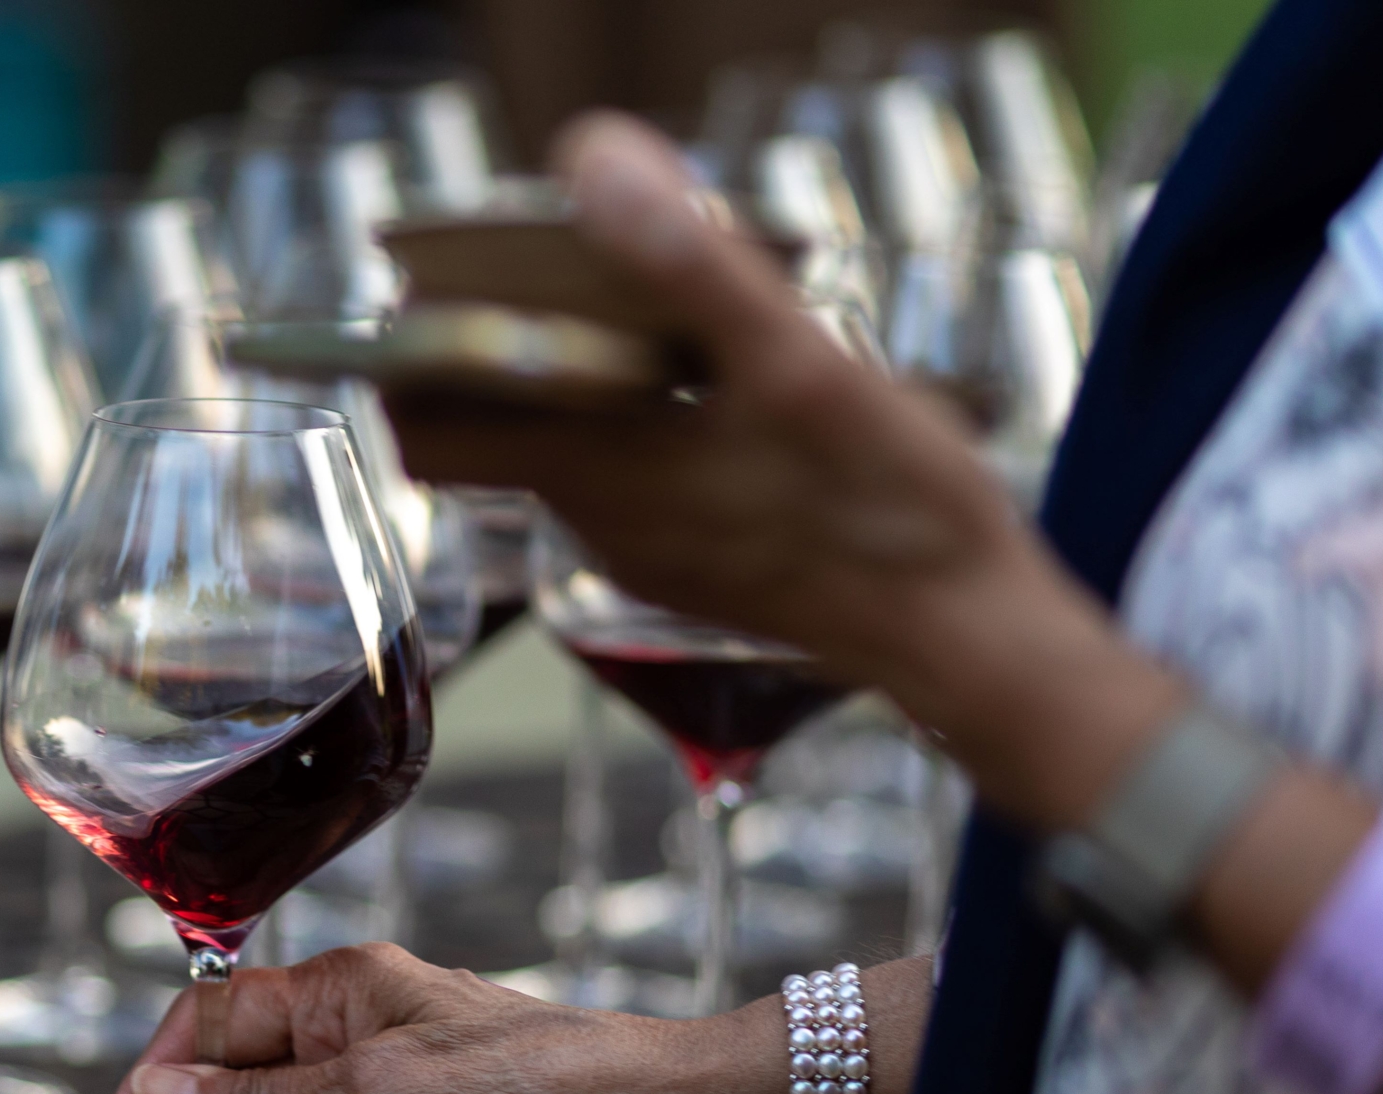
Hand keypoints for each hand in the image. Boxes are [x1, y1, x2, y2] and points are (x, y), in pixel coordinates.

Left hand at [388, 112, 1176, 832]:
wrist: (967, 639)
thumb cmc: (891, 512)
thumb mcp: (798, 365)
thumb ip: (691, 266)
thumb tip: (592, 165)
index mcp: (597, 471)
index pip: (430, 424)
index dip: (414, 351)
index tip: (441, 280)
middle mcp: (603, 520)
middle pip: (493, 429)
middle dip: (501, 347)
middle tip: (556, 268)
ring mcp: (651, 548)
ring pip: (568, 447)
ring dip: (581, 376)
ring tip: (646, 304)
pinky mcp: (701, 560)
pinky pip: (634, 476)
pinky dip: (642, 420)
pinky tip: (715, 383)